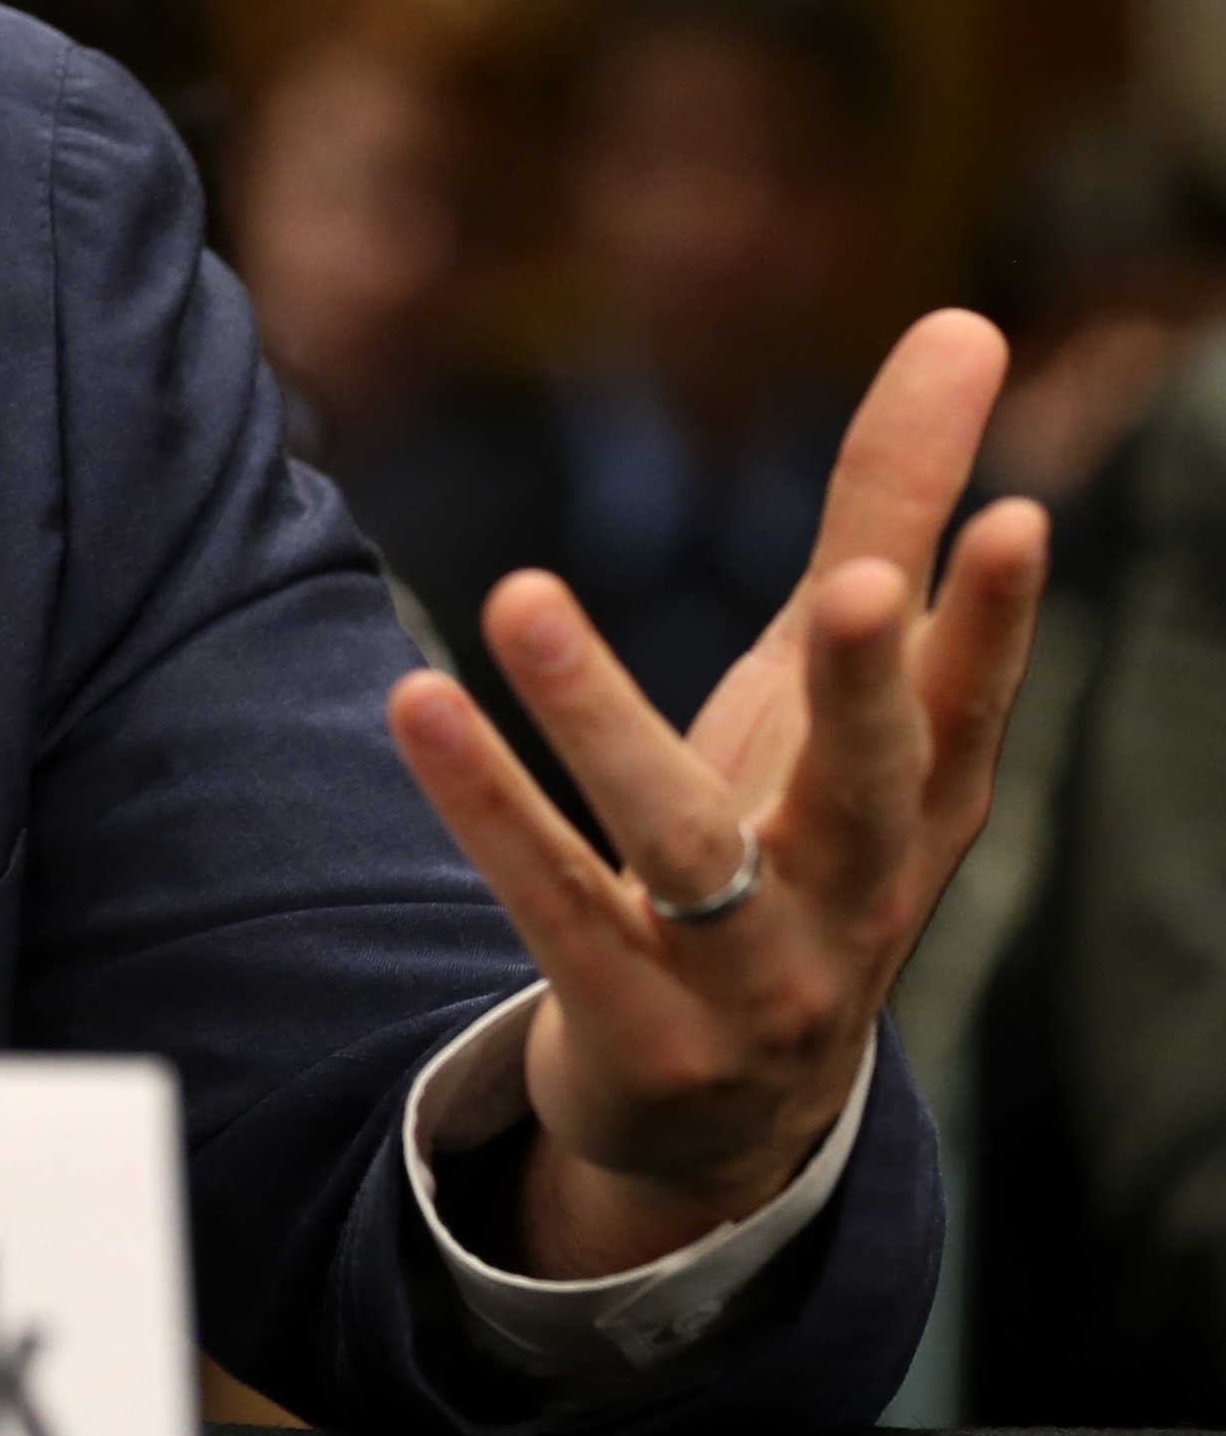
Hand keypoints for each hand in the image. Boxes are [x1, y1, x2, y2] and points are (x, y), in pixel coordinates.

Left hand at [386, 310, 1047, 1277]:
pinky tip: (418, 699)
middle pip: (870, 785)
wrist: (724, 1114)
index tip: (1018, 520)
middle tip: (847, 583)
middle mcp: (858, 893)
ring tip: (520, 598)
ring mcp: (755, 977)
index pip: (968, 704)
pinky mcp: (637, 1028)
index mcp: (920, 804)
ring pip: (686, 847)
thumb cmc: (796, 840)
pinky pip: (552, 906)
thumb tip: (969, 321)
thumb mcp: (834, 688)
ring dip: (602, 723)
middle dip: (859, 683)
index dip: (996, 624)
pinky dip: (486, 807)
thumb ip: (888, 507)